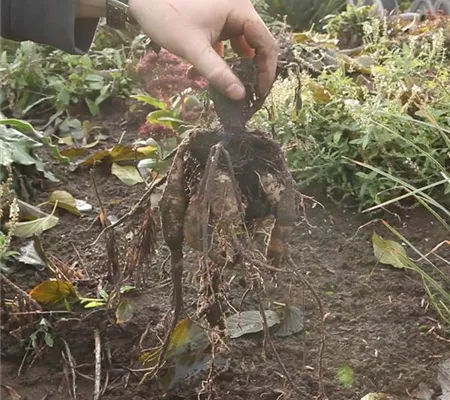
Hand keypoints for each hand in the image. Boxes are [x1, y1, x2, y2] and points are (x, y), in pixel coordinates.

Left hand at [128, 0, 278, 100]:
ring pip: (245, 42)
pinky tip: (221, 73)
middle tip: (251, 94)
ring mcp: (228, 12)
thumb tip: (240, 96)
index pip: (266, 43)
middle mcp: (239, 8)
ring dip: (243, 65)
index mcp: (240, 9)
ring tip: (239, 87)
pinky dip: (230, 57)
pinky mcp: (217, 18)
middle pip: (258, 43)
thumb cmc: (166, 17)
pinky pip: (231, 39)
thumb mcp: (193, 49)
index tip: (259, 93)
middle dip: (256, 69)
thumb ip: (218, 72)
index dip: (267, 70)